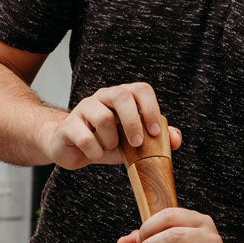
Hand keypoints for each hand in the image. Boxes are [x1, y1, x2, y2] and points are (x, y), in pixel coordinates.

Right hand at [40, 82, 181, 169]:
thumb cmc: (108, 142)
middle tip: (137, 144)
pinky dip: (95, 151)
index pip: (141, 89)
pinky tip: (94, 153)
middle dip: (133, 122)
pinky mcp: (68, 125)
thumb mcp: (135, 142)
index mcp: (123, 97)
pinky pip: (85, 137)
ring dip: (111, 140)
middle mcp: (103, 97)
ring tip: (109, 147)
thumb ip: (157, 140)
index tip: (155, 132)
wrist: (73, 150)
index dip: (151, 108)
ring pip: (103, 118)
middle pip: (121, 96)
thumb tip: (175, 139)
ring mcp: (84, 108)